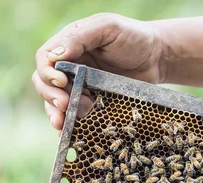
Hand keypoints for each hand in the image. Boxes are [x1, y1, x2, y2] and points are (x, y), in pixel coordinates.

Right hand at [32, 13, 163, 131]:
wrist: (158, 58)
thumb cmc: (134, 37)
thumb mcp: (107, 28)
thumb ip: (80, 38)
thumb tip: (55, 56)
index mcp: (69, 46)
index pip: (45, 59)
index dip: (47, 72)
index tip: (61, 82)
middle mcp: (70, 67)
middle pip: (45, 84)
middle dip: (51, 96)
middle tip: (65, 105)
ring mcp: (81, 87)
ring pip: (57, 103)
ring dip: (57, 114)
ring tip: (64, 123)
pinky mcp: (94, 103)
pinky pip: (77, 116)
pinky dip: (71, 126)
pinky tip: (69, 135)